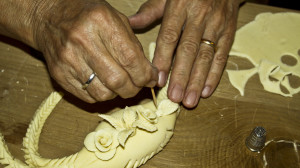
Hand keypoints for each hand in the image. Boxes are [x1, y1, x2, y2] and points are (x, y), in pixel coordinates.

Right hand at [30, 0, 157, 102]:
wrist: (49, 17)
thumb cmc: (88, 16)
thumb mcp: (115, 18)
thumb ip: (133, 45)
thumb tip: (151, 74)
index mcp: (101, 22)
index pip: (130, 58)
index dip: (146, 75)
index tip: (152, 79)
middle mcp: (82, 41)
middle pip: (117, 80)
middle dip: (134, 89)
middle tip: (138, 86)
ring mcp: (68, 59)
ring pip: (103, 93)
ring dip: (118, 94)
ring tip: (121, 85)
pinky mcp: (59, 74)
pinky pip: (88, 97)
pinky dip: (102, 95)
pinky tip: (104, 85)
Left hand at [129, 0, 239, 107]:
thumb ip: (151, 10)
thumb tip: (131, 23)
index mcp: (180, 6)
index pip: (170, 36)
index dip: (164, 59)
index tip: (157, 80)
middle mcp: (199, 16)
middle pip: (189, 50)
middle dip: (181, 76)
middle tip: (174, 97)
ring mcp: (216, 24)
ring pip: (206, 56)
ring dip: (197, 81)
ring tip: (190, 100)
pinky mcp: (230, 31)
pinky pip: (222, 55)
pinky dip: (214, 74)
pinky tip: (206, 91)